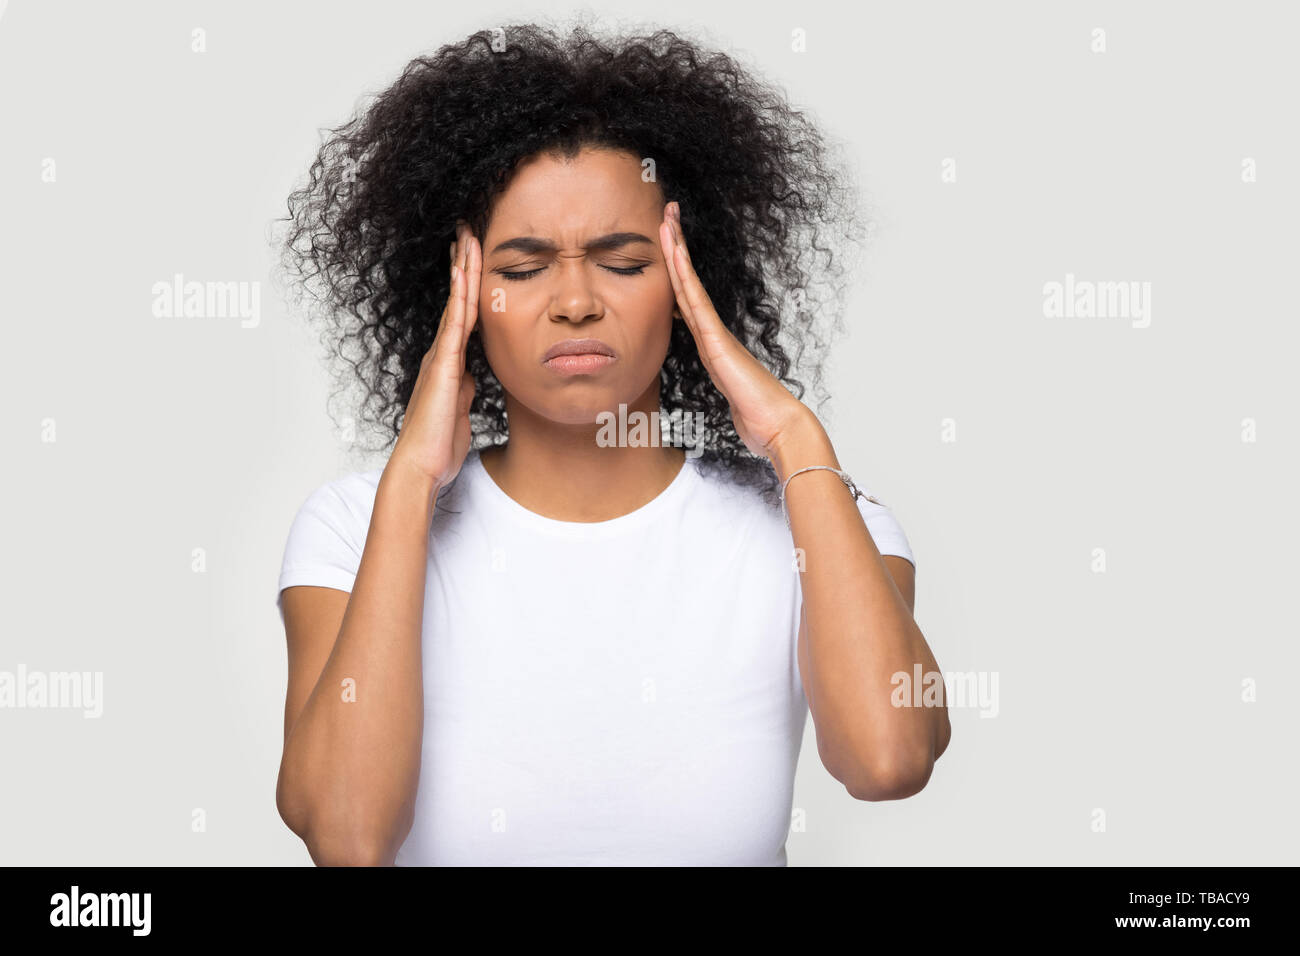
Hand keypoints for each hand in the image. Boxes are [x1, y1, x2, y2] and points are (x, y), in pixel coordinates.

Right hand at [388, 222, 479, 489]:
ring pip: (456, 303)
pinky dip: (461, 296)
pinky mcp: (444, 365)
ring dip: (462, 269)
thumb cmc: (438, 445)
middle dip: (462, 265)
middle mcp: (441, 353)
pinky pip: (456, 324)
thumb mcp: (459, 411)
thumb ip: (465, 390)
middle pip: (457, 300)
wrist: (420, 466)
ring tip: (466, 236)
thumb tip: (472, 377)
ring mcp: (441, 357)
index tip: (473, 257)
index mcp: (448, 363)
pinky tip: (465, 273)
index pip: (463, 316)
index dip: (468, 285)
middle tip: (467, 229)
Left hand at [658, 200, 818, 461]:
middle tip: (668, 212)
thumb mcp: (730, 397)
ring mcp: (715, 335)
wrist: (779, 426)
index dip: (677, 270)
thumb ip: (723, 384)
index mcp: (712, 345)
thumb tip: (723, 383)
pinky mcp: (717, 343)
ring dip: (676, 252)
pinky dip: (684, 278)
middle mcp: (712, 333)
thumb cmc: (759, 416)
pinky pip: (696, 303)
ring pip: (689, 286)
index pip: (687, 300)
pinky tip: (675, 256)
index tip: (668, 242)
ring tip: (667, 220)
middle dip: (676, 246)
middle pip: (686, 282)